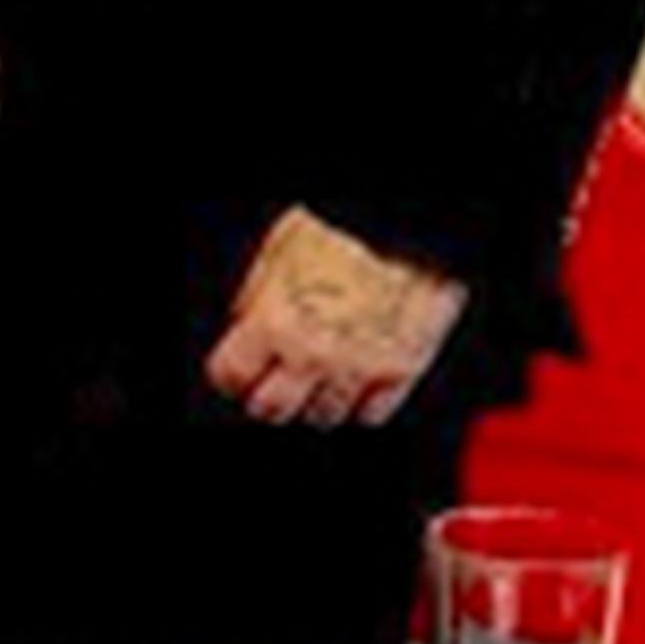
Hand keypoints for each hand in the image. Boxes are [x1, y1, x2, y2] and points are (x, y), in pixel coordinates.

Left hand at [202, 206, 467, 428]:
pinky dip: (361, 404)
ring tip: (321, 375)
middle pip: (271, 409)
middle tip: (276, 381)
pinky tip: (358, 380)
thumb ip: (257, 294)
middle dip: (269, 396)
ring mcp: (359, 369)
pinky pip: (371, 415)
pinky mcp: (400, 372)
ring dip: (315, 401)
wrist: (413, 226)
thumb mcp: (281, 248)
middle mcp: (314, 355)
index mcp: (275, 322)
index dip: (232, 373)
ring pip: (322, 417)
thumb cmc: (349, 229)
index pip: (231, 375)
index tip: (240, 371)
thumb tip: (244, 320)